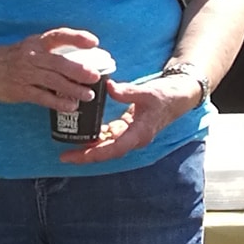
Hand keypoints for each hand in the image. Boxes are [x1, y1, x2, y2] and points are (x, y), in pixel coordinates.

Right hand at [0, 28, 106, 110]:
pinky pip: (42, 97)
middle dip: (79, 70)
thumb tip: (81, 61)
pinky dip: (58, 102)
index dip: (76, 37)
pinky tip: (70, 106)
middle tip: (95, 77)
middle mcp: (31, 56)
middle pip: (58, 62)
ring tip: (88, 96)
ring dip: (73, 89)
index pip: (58, 36)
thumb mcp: (29, 47)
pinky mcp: (20, 90)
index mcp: (36, 42)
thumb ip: (50, 52)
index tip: (94, 42)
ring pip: (53, 81)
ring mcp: (25, 74)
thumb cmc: (11, 58)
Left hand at [58, 70, 203, 165]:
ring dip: (89, 145)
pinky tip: (83, 131)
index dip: (92, 154)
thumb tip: (108, 87)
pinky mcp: (129, 127)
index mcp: (139, 134)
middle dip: (86, 154)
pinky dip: (97, 134)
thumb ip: (127, 91)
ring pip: (106, 144)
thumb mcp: (147, 92)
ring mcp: (131, 133)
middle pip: (106, 151)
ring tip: (68, 145)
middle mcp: (134, 138)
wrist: (180, 95)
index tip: (74, 156)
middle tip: (64, 155)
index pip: (112, 149)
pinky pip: (110, 134)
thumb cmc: (166, 95)